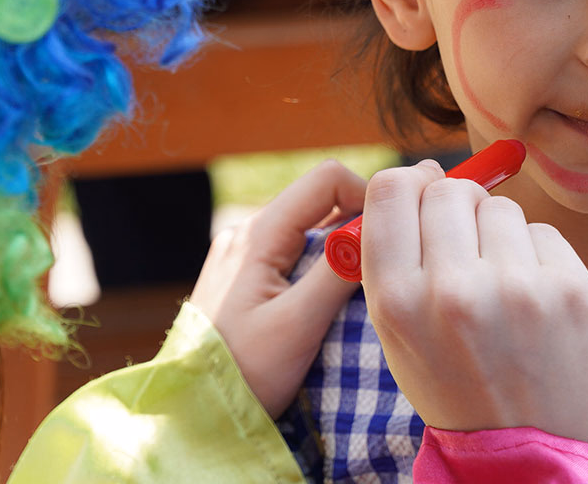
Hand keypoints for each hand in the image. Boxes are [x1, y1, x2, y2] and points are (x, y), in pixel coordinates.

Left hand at [189, 159, 366, 416]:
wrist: (195, 407)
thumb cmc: (244, 370)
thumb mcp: (297, 325)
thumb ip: (336, 274)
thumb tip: (375, 231)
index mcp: (259, 234)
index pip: (326, 179)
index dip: (367, 197)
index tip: (393, 238)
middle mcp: (247, 233)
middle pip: (319, 203)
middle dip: (358, 226)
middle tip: (389, 267)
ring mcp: (243, 254)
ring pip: (309, 231)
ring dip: (341, 252)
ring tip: (365, 292)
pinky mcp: (245, 278)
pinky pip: (293, 255)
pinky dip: (321, 270)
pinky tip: (334, 305)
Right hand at [360, 161, 587, 458]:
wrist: (540, 460)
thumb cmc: (462, 390)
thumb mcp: (400, 338)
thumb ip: (396, 260)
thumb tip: (422, 177)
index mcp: (397, 302)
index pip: (389, 190)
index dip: (408, 182)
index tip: (423, 189)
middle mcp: (451, 290)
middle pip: (447, 190)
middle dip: (457, 208)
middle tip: (469, 246)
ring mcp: (515, 289)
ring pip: (499, 207)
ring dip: (500, 233)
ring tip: (505, 286)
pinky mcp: (571, 291)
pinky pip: (544, 232)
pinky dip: (539, 255)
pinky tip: (537, 300)